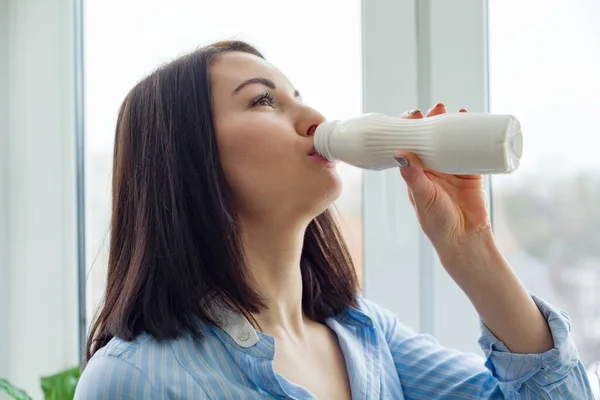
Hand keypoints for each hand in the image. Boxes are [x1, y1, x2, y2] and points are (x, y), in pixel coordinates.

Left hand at [395, 103, 491, 255]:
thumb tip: (400, 153)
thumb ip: (413, 177)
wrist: (464, 239)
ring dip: (452, 126)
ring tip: (456, 111)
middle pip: (431, 139)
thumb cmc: (437, 222)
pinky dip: (474, 138)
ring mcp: (453, 170)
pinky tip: (475, 124)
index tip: (413, 114)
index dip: (410, 129)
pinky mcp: (472, 174)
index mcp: (416, 173)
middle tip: (438, 108)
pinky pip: (472, 151)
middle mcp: (433, 169)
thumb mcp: (422, 197)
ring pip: (451, 142)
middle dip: (433, 121)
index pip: (410, 145)